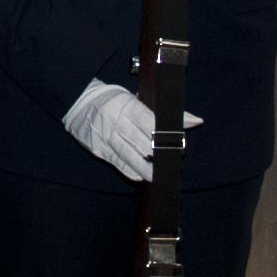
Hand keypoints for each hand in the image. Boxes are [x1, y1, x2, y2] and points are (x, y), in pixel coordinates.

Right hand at [61, 79, 193, 183]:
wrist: (80, 102)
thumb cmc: (114, 100)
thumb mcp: (137, 99)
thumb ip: (165, 113)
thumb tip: (196, 121)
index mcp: (127, 105)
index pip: (149, 121)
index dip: (164, 134)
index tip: (179, 143)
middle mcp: (116, 121)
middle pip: (140, 141)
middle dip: (157, 152)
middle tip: (173, 161)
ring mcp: (106, 136)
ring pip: (128, 154)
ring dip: (144, 167)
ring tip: (158, 176)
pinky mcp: (99, 149)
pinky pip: (116, 162)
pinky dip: (129, 170)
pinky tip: (140, 176)